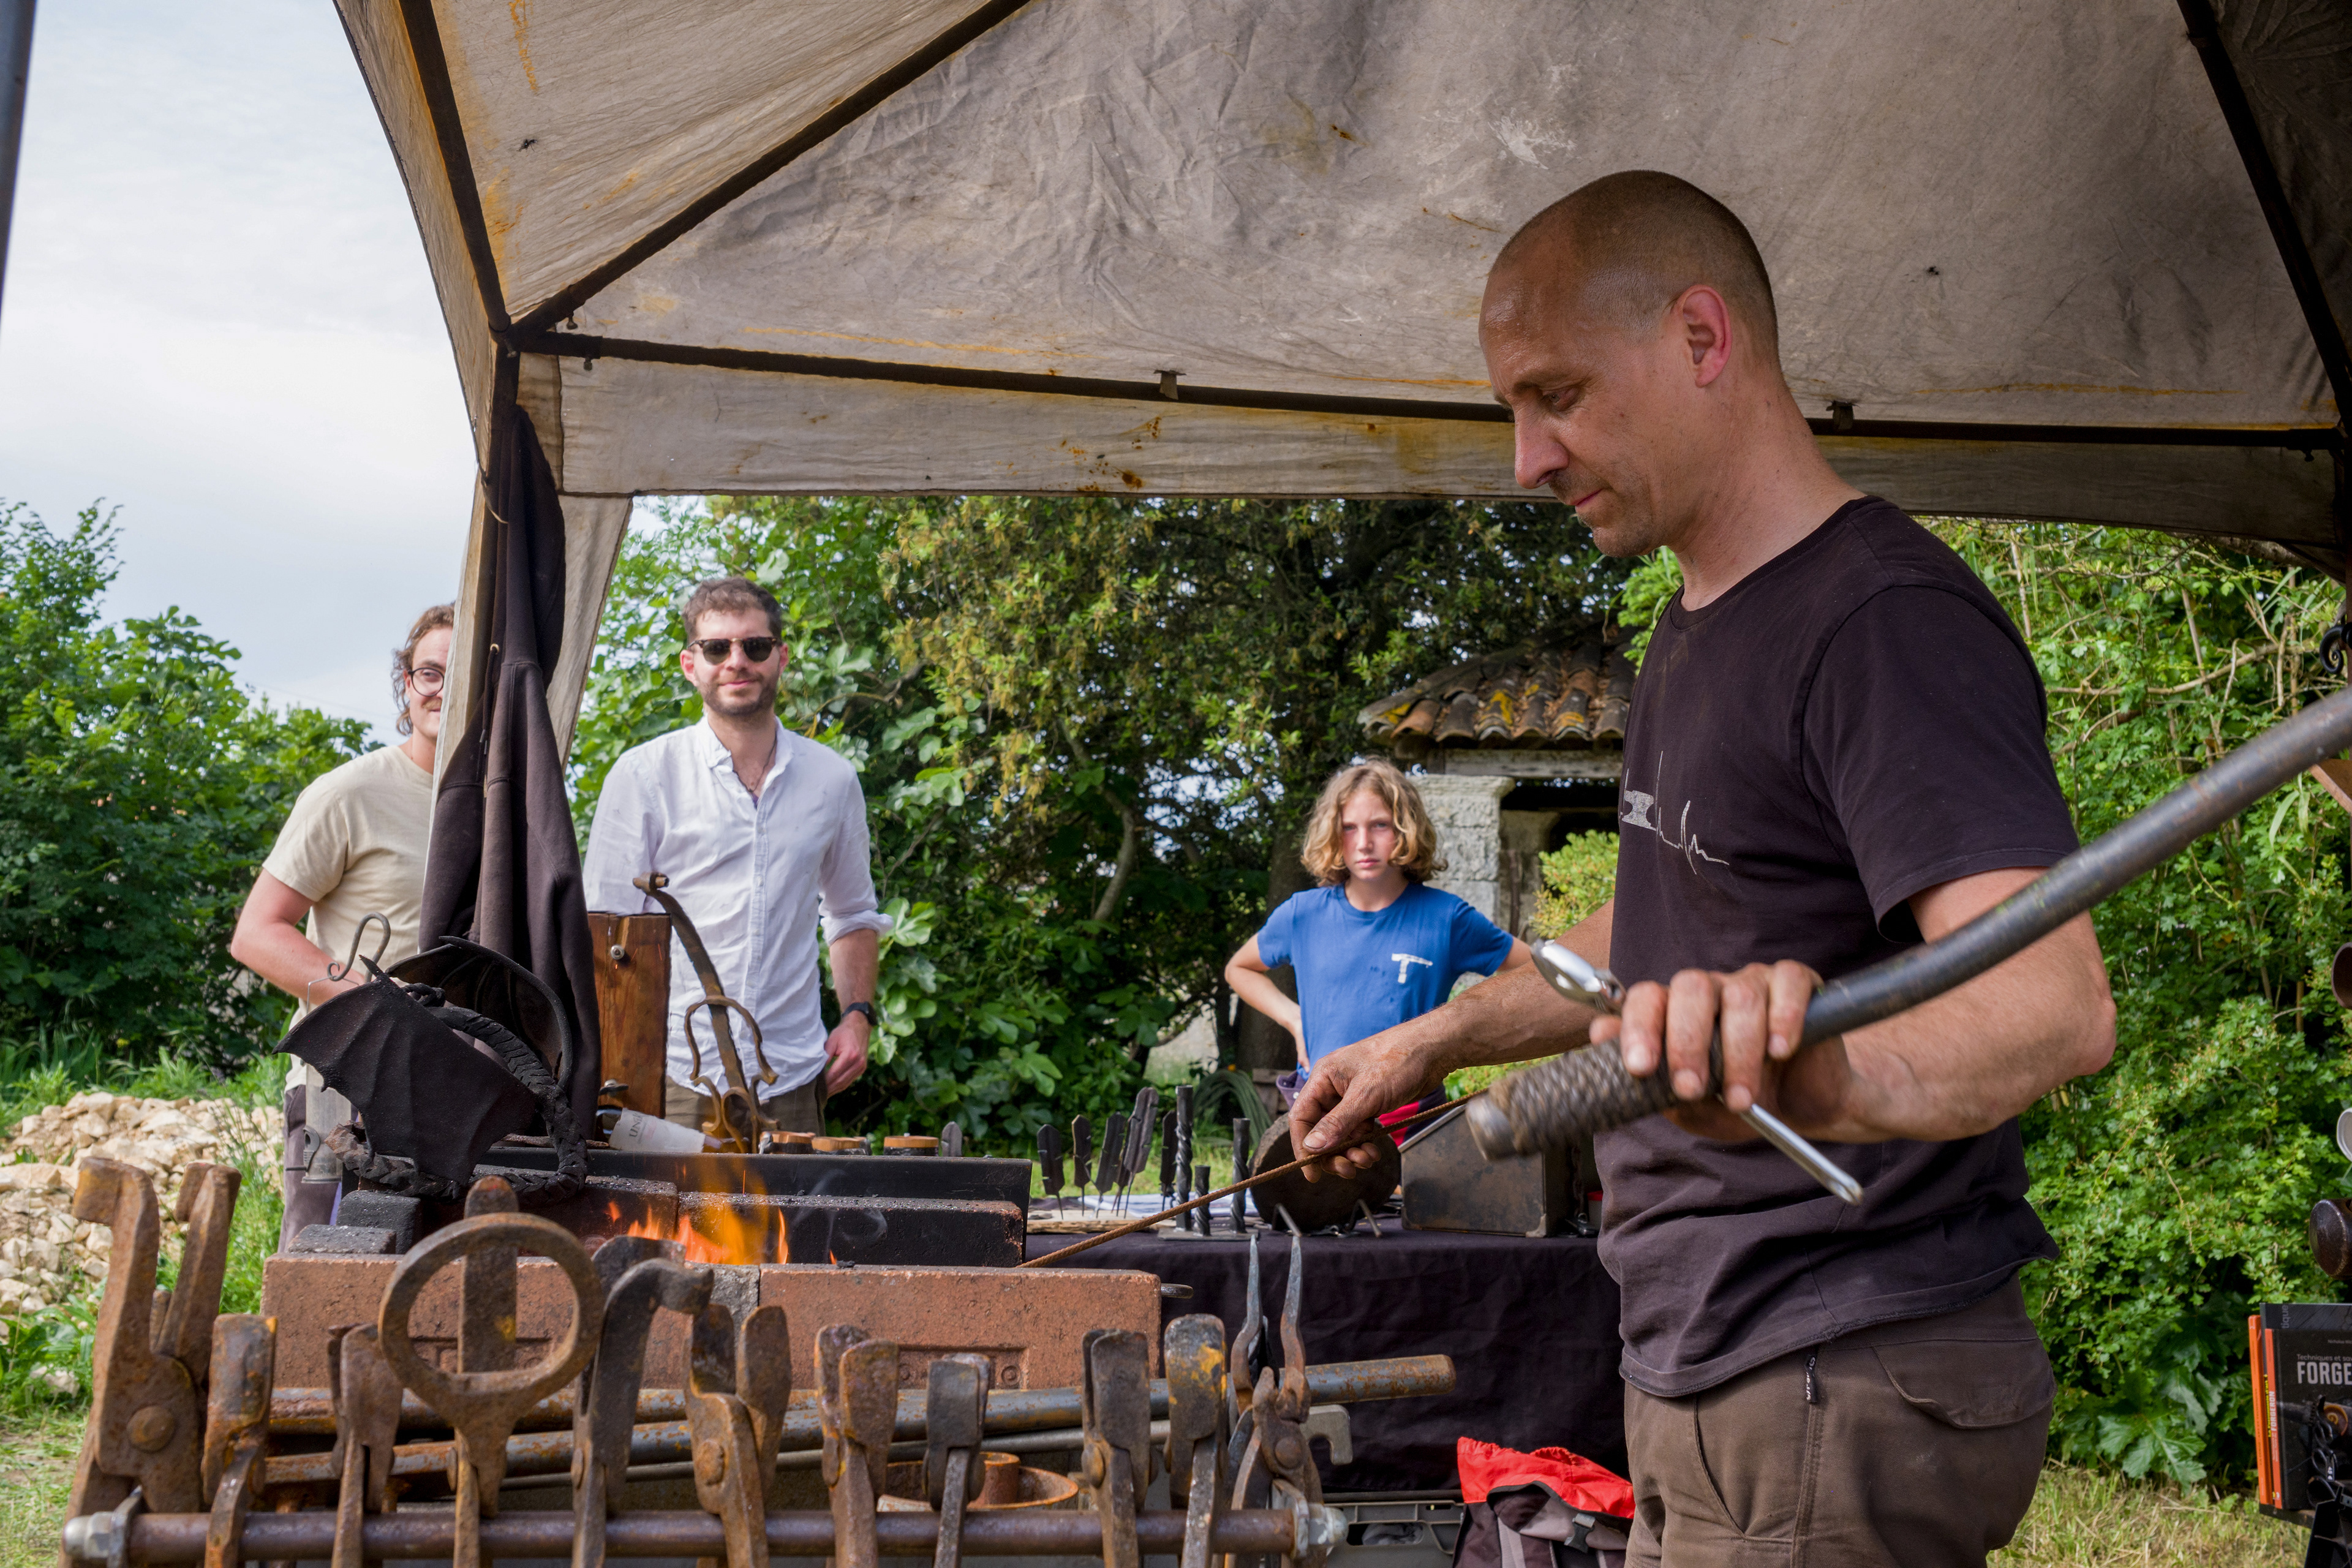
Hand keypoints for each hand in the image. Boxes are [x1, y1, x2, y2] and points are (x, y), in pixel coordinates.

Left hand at [823, 1015, 870, 1095]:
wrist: (859, 1027)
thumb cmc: (844, 1032)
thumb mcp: (832, 1040)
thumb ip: (825, 1055)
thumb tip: (817, 1070)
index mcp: (850, 1055)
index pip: (834, 1074)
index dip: (824, 1082)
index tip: (813, 1087)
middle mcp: (858, 1063)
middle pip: (840, 1082)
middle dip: (828, 1089)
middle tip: (815, 1095)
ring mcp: (861, 1067)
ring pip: (845, 1084)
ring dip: (833, 1090)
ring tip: (822, 1095)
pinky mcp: (862, 1069)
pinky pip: (849, 1081)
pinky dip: (840, 1086)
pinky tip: (831, 1089)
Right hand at [1287, 1029, 1442, 1180]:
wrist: (1432, 1051)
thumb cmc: (1398, 1061)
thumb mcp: (1366, 1095)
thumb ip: (1337, 1123)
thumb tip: (1312, 1147)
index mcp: (1323, 1078)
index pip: (1301, 1118)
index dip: (1303, 1147)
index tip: (1312, 1173)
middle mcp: (1333, 1088)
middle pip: (1320, 1130)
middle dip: (1332, 1153)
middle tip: (1347, 1170)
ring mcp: (1352, 1097)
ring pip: (1341, 1134)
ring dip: (1350, 1151)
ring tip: (1366, 1160)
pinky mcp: (1369, 1104)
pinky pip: (1358, 1131)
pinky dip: (1363, 1144)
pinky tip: (1374, 1152)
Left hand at [1589, 961, 1850, 1139]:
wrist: (1802, 1108)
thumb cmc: (1736, 1102)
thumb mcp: (1689, 1107)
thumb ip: (1649, 1079)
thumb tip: (1600, 1036)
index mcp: (1675, 1011)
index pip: (1647, 998)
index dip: (1639, 1027)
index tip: (1640, 1067)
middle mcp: (1710, 990)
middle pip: (1690, 987)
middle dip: (1686, 1041)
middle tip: (1691, 1088)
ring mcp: (1753, 982)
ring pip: (1740, 995)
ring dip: (1738, 1052)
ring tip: (1740, 1099)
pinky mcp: (1799, 985)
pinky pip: (1788, 982)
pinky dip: (1784, 1015)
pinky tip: (1780, 1050)